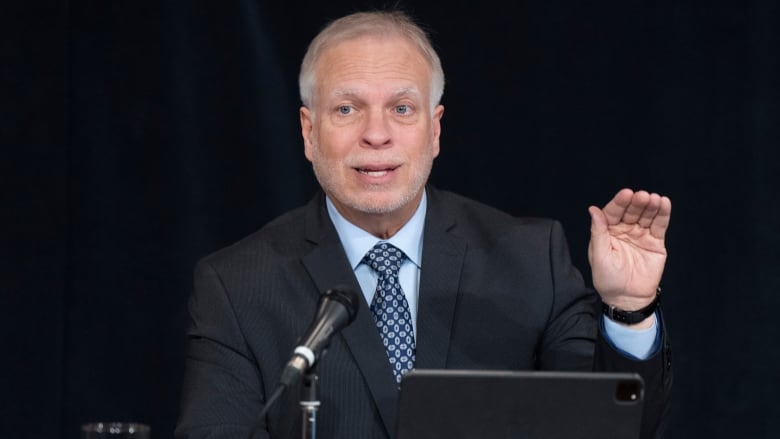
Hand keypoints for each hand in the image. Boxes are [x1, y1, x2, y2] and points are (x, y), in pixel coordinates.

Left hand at [588, 189, 670, 314]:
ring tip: (654, 199)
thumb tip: (593, 209)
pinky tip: (664, 204)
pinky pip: (659, 226)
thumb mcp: (600, 256)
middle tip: (642, 196)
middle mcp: (624, 230)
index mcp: (607, 231)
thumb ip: (598, 232)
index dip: (619, 202)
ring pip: (646, 216)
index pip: (613, 212)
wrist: (628, 298)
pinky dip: (662, 214)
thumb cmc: (608, 279)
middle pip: (631, 211)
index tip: (626, 194)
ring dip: (651, 206)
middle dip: (637, 203)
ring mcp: (640, 234)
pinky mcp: (655, 242)